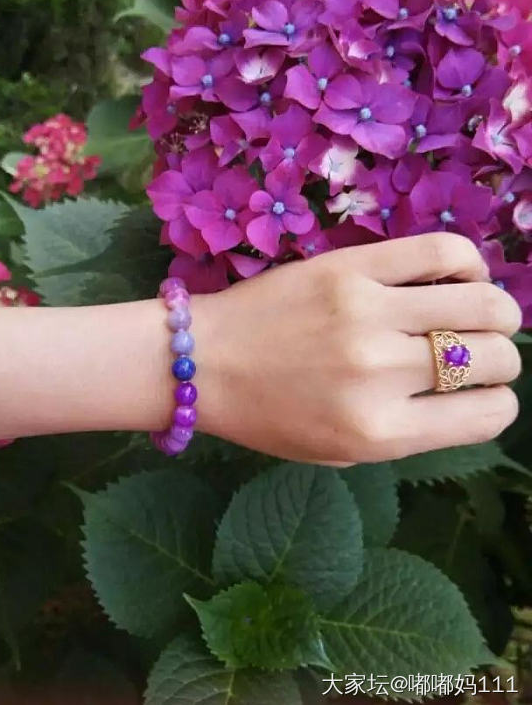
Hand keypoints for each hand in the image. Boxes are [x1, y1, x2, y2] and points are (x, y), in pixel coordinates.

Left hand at [193, 233, 521, 464]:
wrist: (204, 362)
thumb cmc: (270, 415)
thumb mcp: (342, 452)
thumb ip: (411, 429)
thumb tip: (471, 391)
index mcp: (381, 433)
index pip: (488, 415)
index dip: (496, 402)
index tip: (481, 392)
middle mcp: (382, 373)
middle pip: (493, 357)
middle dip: (500, 357)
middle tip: (479, 351)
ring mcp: (367, 313)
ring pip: (482, 302)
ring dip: (496, 311)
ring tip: (480, 311)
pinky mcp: (350, 267)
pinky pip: (442, 252)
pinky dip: (467, 262)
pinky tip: (456, 275)